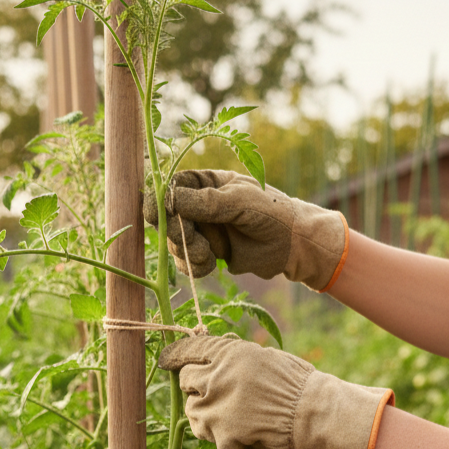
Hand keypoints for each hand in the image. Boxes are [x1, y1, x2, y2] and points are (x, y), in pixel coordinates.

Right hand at [143, 169, 349, 290]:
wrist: (293, 245)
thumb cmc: (272, 212)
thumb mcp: (240, 201)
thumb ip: (207, 202)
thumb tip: (170, 200)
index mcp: (206, 182)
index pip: (171, 186)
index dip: (159, 199)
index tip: (155, 214)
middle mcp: (199, 205)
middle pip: (168, 218)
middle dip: (176, 232)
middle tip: (190, 239)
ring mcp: (202, 230)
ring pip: (175, 243)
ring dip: (186, 251)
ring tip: (208, 255)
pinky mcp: (208, 253)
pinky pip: (187, 262)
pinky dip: (194, 266)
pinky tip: (211, 265)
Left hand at [158, 335, 393, 448]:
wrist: (312, 414)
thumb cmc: (294, 383)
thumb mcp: (261, 356)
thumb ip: (231, 356)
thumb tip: (208, 351)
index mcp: (226, 353)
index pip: (187, 350)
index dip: (175, 356)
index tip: (167, 361)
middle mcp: (215, 377)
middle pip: (185, 381)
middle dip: (196, 387)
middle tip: (216, 394)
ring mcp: (215, 408)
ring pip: (192, 412)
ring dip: (206, 414)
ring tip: (231, 416)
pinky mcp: (221, 435)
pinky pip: (210, 436)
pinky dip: (224, 438)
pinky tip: (244, 433)